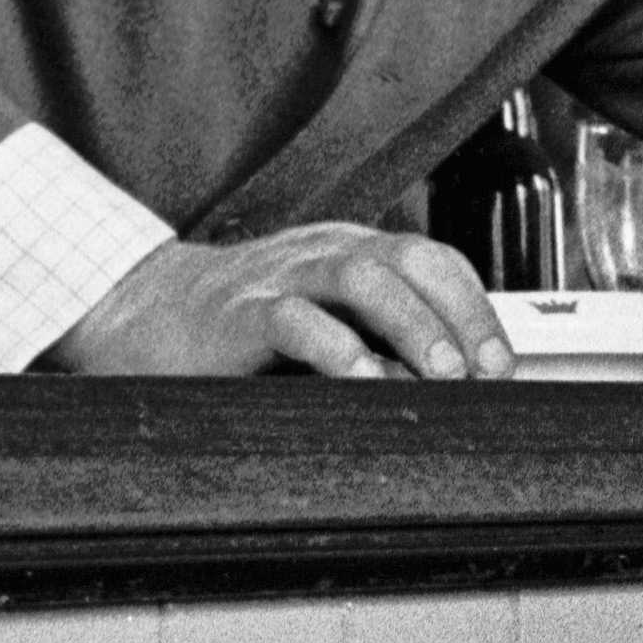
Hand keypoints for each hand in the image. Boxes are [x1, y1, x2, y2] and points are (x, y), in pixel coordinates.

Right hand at [46, 225, 513, 378]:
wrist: (139, 315)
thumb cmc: (241, 329)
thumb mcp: (324, 323)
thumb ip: (381, 342)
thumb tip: (455, 390)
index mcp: (351, 252)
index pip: (434, 260)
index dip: (477, 308)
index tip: (503, 366)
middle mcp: (322, 254)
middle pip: (410, 260)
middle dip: (460, 314)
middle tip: (484, 371)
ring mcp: (280, 278)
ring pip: (361, 278)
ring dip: (413, 325)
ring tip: (441, 374)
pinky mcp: (238, 315)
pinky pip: (294, 319)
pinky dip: (335, 347)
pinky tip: (361, 379)